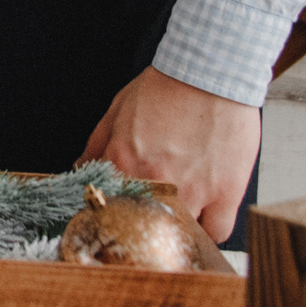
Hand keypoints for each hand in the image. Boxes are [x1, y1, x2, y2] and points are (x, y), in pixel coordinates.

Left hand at [79, 66, 261, 240]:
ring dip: (178, 230)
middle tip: (151, 223)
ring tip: (178, 219)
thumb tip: (80, 169)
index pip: (108, 210)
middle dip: (145, 228)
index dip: (114, 219)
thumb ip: (96, 145)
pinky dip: (209, 231)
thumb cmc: (166, 88)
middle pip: (144, 228)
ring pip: (180, 234)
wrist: (210, 72)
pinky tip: (204, 219)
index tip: (119, 223)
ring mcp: (192, 191)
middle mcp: (154, 181)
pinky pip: (216, 232)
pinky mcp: (225, 193)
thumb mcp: (117, 110)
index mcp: (122, 162)